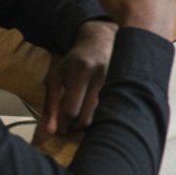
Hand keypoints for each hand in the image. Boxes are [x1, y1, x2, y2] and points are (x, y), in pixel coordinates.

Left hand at [43, 20, 115, 134]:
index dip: (62, 124)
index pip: (70, 109)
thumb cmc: (73, 63)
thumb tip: (51, 130)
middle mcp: (101, 77)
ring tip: (79, 120)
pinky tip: (93, 113)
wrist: (101, 44)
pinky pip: (110, 112)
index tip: (57, 129)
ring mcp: (115, 83)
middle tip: (68, 127)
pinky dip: (100, 118)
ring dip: (87, 124)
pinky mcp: (124, 88)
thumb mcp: (55, 78)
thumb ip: (51, 103)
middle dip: (74, 128)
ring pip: (100, 118)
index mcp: (81, 72)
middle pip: (86, 117)